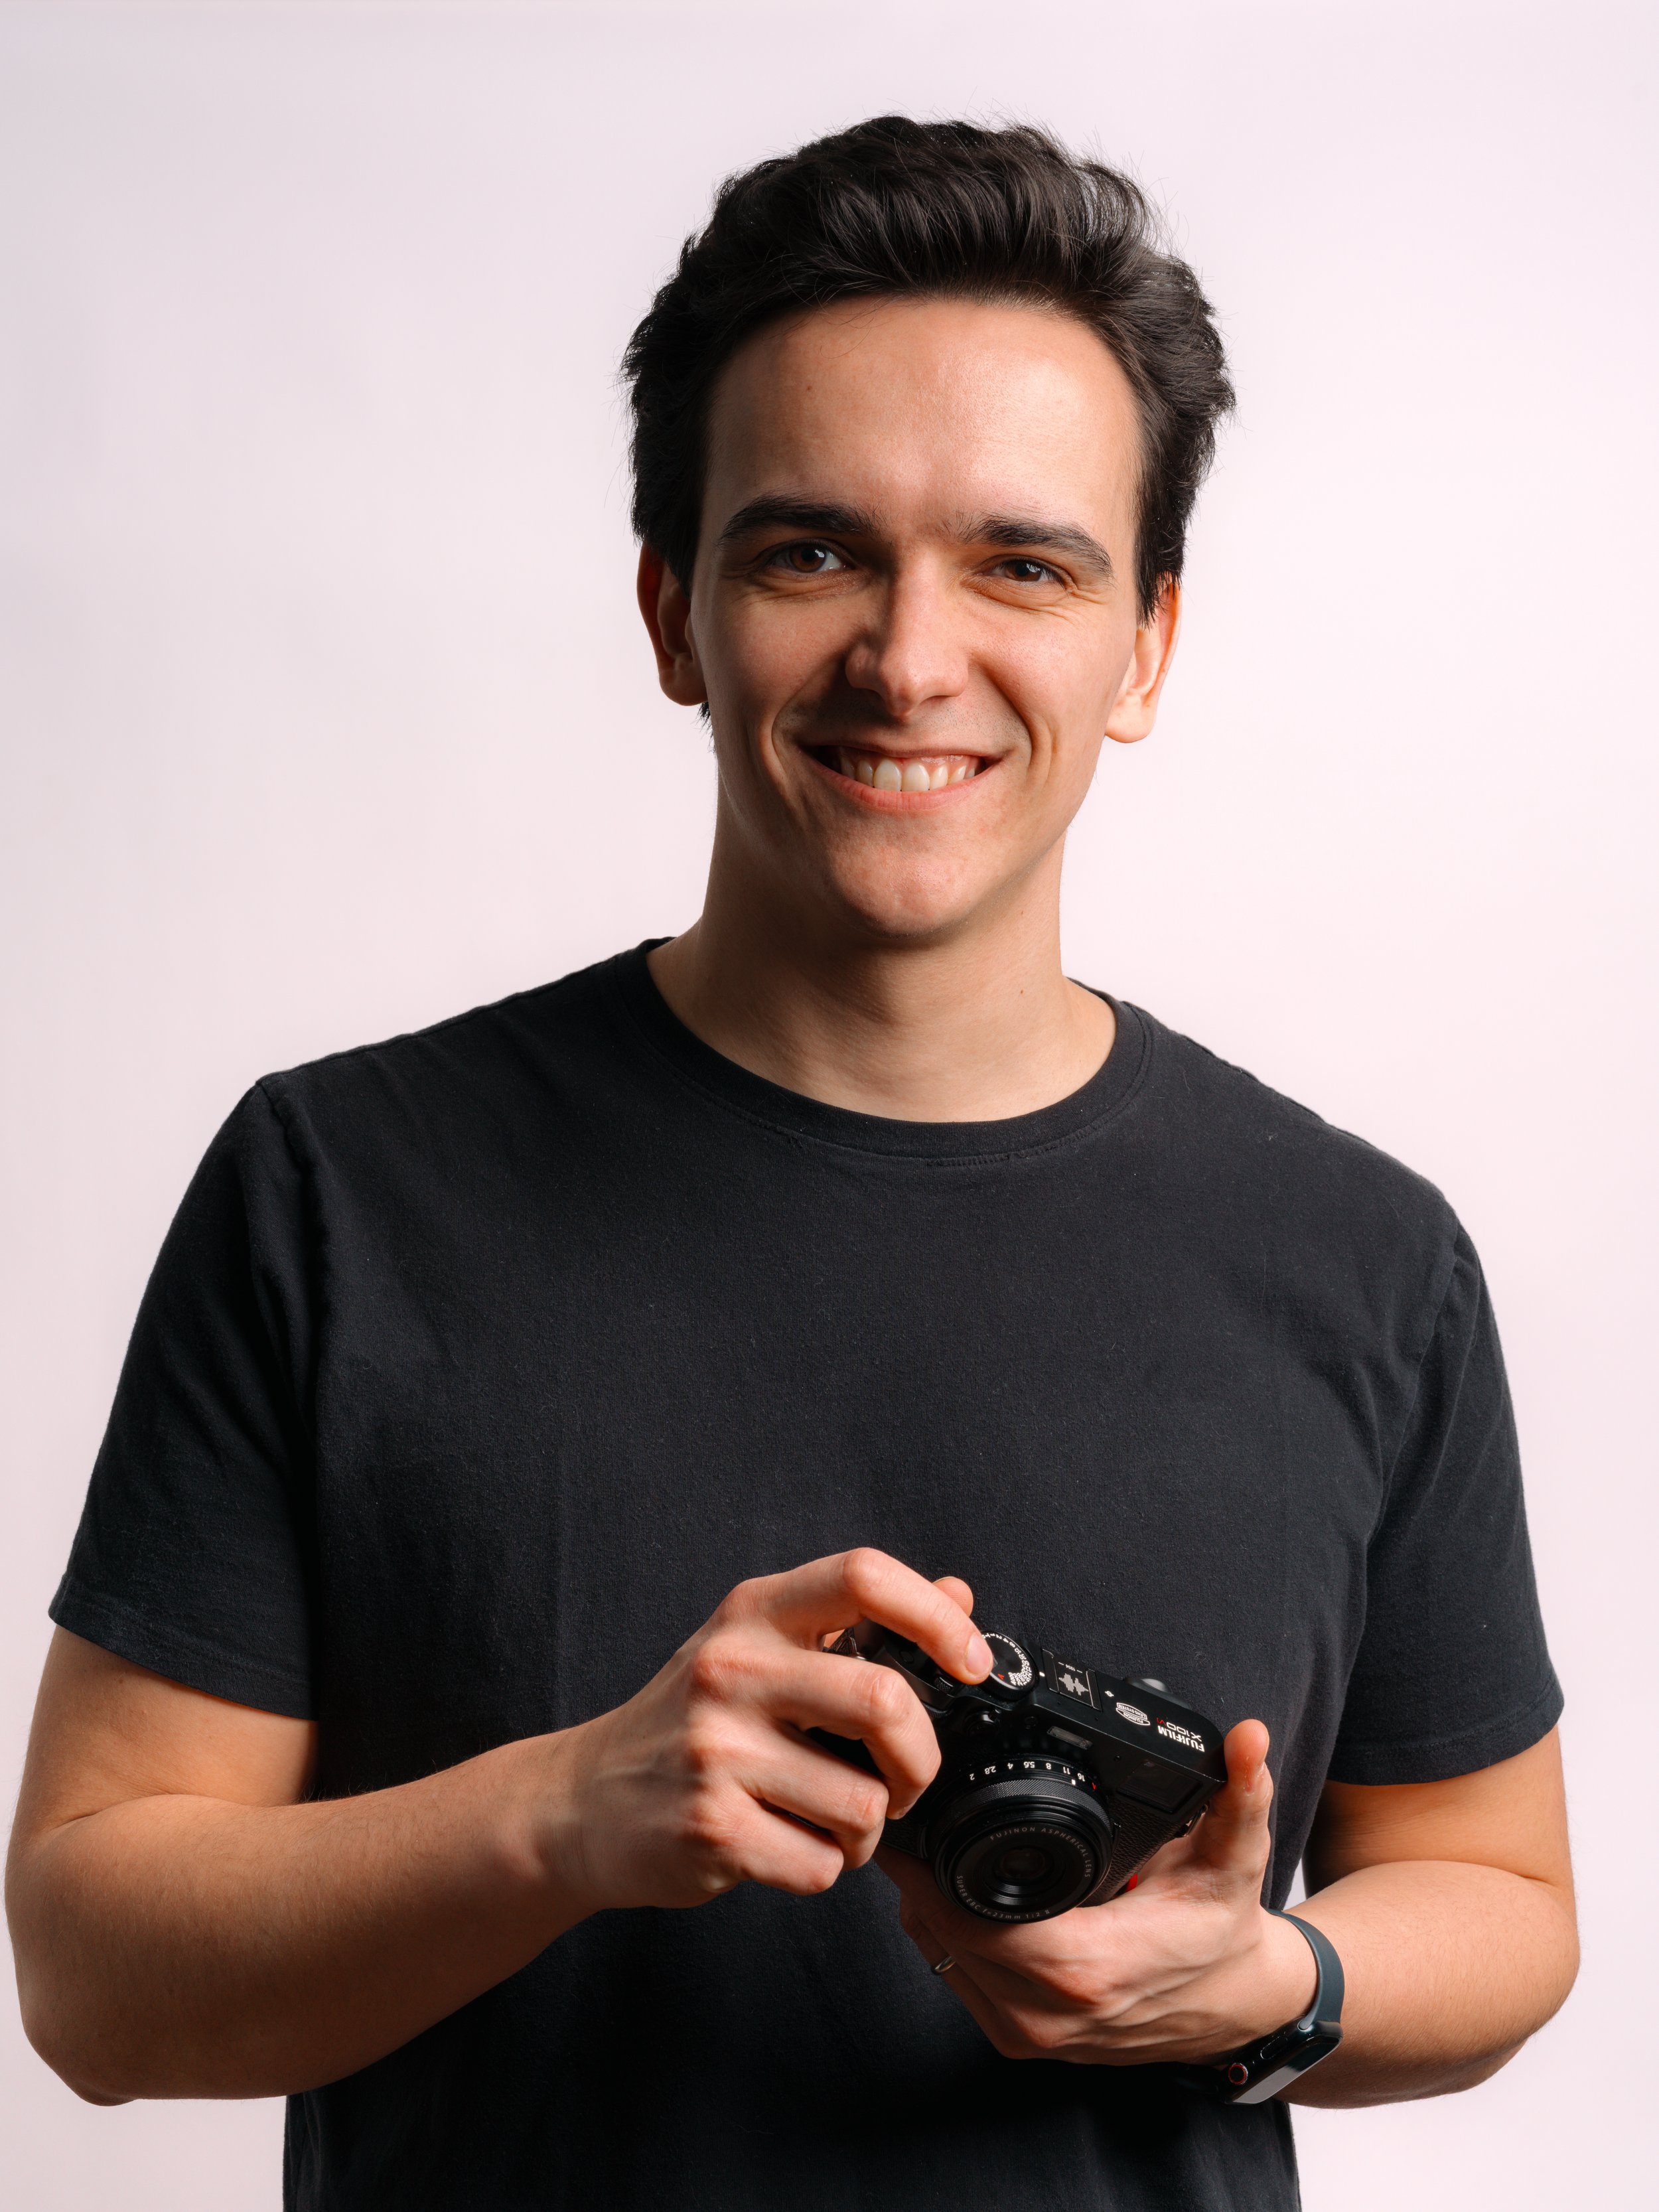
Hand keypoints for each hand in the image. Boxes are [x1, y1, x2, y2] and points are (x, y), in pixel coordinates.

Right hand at [542, 1550, 990, 1913]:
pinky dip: (823, 1869)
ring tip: (827, 1820)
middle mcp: (732, 1669)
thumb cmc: (687, 1722)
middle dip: (920, 1759)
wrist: (581, 1802)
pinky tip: (786, 1847)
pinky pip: (822, 1865)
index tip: (969, 1662)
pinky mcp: (710, 1828)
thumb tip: (958, 1595)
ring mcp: (716, 1751)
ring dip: (867, 1831)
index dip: (936, 1617)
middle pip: (886, 1702)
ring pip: (865, 1802)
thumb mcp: (759, 1648)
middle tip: (902, 1779)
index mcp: (753, 1613)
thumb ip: (857, 1622)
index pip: (864, 1576)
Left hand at [883, 1719, 1317, 2066]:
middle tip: (906, 1803)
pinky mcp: (1020, 2041)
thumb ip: (1238, 1793)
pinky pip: (954, 1978)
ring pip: (939, 1956)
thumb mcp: (1236, 1855)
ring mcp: (1031, 2036)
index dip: (929, 1868)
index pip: (971, 1919)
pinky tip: (945, 1885)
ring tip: (919, 1837)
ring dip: (923, 1899)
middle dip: (916, 1870)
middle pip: (941, 1933)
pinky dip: (941, 1932)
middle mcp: (1048, 2014)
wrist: (1235, 2008)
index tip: (914, 1809)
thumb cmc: (1223, 1928)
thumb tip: (1247, 1737)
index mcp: (1088, 1967)